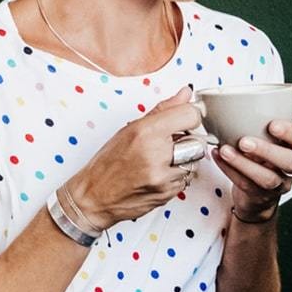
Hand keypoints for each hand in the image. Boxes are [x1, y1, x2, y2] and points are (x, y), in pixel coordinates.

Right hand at [66, 85, 203, 228]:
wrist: (95, 197)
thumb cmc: (108, 163)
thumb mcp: (130, 128)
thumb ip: (163, 110)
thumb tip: (185, 94)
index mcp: (145, 133)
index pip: (190, 115)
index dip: (190, 116)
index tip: (184, 119)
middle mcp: (156, 155)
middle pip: (197, 142)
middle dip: (187, 142)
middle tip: (169, 144)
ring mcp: (163, 177)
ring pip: (194, 162)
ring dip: (184, 160)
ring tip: (161, 160)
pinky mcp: (167, 194)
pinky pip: (186, 180)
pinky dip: (177, 176)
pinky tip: (159, 174)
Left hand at [212, 88, 291, 221]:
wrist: (258, 191)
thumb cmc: (268, 154)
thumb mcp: (278, 134)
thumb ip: (289, 112)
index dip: (290, 133)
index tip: (272, 124)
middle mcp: (290, 169)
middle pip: (289, 162)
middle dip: (267, 151)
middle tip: (244, 141)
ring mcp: (276, 185)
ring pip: (267, 178)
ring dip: (244, 163)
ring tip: (225, 149)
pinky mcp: (259, 196)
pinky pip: (245, 185)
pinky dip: (229, 170)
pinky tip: (217, 156)